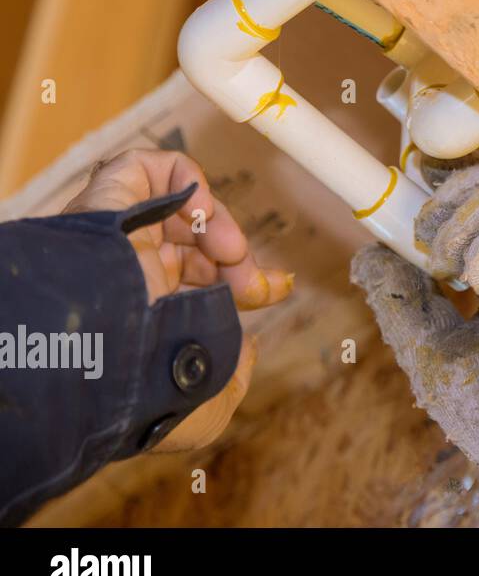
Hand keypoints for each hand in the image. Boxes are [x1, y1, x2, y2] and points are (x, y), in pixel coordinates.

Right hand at [64, 149, 292, 450]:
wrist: (102, 360)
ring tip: (230, 253)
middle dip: (238, 259)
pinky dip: (189, 182)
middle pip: (196, 243)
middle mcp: (128, 269)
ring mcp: (117, 232)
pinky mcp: (106, 197)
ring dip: (220, 225)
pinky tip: (201, 217)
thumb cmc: (147, 396)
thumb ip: (233, 377)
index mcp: (145, 312)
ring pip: (181, 206)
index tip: (278, 289)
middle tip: (256, 284)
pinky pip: (150, 165)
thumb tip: (247, 349)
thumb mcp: (205, 409)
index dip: (246, 280)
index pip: (202, 280)